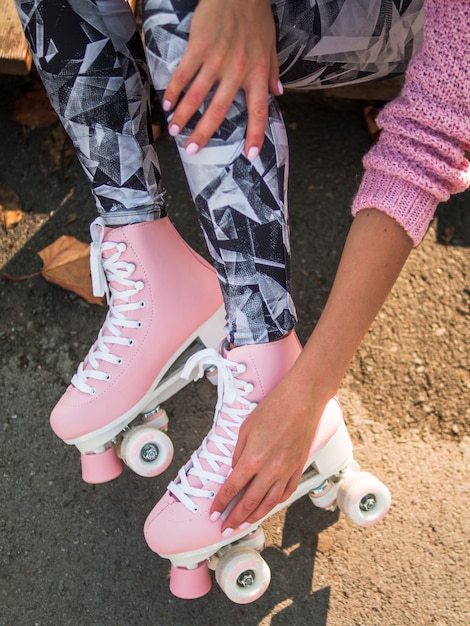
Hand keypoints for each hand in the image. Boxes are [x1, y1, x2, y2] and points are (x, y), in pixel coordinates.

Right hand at [163, 0, 280, 158]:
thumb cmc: (256, 16)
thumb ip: (273, 73)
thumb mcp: (271, 45)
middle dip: (204, 133)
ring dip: (183, 116)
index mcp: (257, 74)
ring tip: (173, 130)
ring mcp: (216, 59)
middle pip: (219, 110)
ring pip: (198, 95)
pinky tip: (167, 103)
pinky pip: (184, 73)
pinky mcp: (198, 46)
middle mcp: (237, 71)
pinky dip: (174, 90)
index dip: (255, 136)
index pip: (258, 112)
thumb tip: (278, 94)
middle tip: (191, 150)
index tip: (250, 156)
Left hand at [210, 366, 323, 533]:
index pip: (232, 489)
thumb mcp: (246, 428)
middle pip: (249, 503)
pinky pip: (285, 493)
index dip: (221, 504)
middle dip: (234, 518)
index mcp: (252, 459)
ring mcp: (286, 472)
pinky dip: (274, 504)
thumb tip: (235, 470)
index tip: (213, 513)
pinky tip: (267, 507)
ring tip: (243, 525)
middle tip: (224, 528)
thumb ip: (238, 452)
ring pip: (268, 504)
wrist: (302, 400)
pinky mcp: (298, 469)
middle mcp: (270, 470)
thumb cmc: (273, 408)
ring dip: (254, 517)